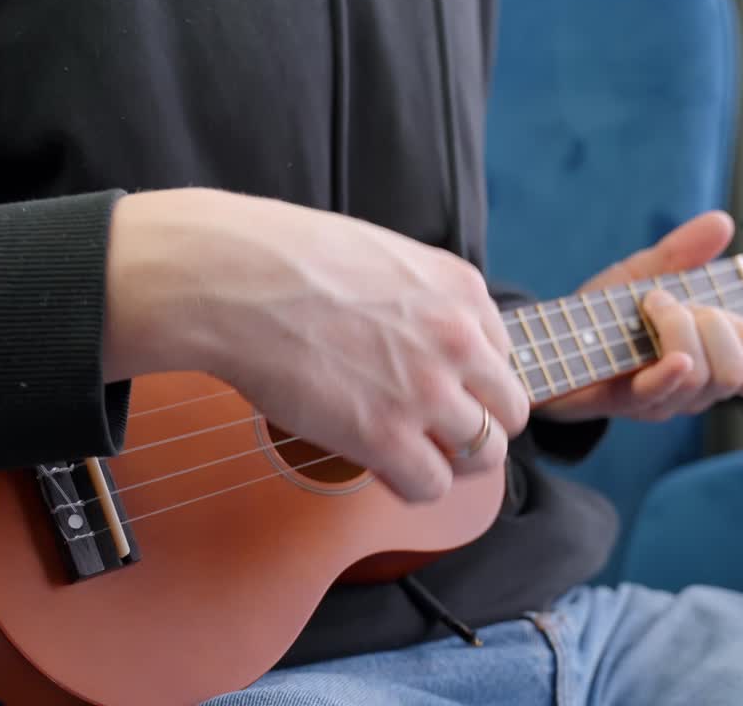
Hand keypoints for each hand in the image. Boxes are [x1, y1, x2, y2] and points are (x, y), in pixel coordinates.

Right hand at [102, 188, 529, 502]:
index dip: (471, 381)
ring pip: (484, 455)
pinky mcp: (386, 436)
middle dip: (478, 427)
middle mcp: (460, 340)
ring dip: (451, 462)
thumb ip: (420, 297)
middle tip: (437, 434)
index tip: (441, 390)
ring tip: (413, 456)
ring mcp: (427, 391)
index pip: (502, 356)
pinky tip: (383, 469)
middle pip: (509, 412)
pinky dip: (412, 486)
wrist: (233, 279)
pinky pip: (432, 485)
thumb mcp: (384, 256)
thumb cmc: (287, 258)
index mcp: (462, 290)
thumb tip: (419, 332)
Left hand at [537, 211, 742, 422]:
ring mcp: (660, 399)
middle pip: (738, 372)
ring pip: (705, 377)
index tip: (739, 308)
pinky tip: (672, 353)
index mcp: (705, 363)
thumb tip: (722, 222)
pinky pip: (662, 392)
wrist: (540, 344)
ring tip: (648, 308)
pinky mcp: (623, 402)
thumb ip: (683, 252)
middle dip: (717, 326)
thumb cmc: (597, 318)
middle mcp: (690, 389)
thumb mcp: (643, 275)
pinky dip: (672, 369)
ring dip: (681, 328)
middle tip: (672, 302)